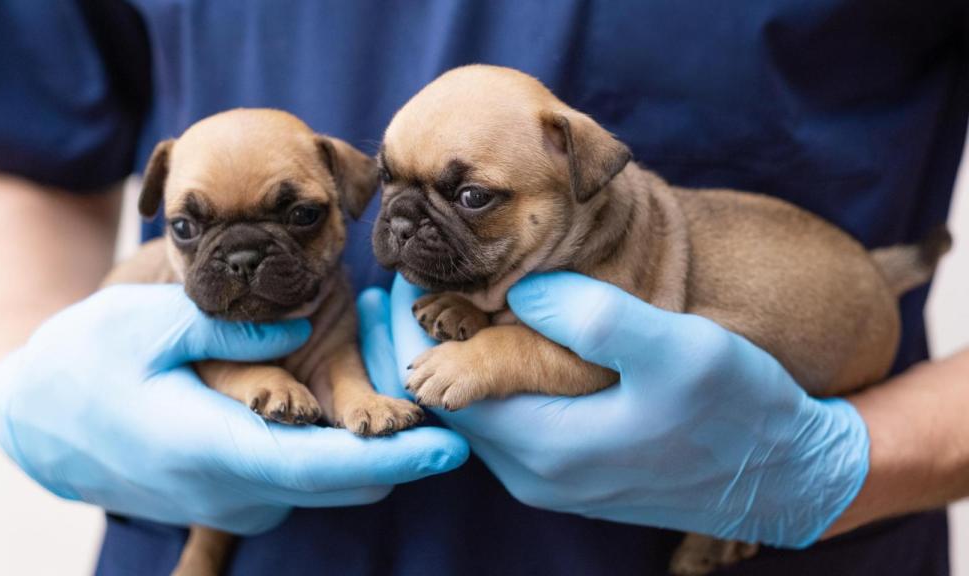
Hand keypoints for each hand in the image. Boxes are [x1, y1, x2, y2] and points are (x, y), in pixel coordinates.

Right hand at [0, 284, 467, 533]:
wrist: (40, 421)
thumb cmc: (88, 360)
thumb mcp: (150, 322)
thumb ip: (233, 328)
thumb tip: (302, 327)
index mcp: (211, 447)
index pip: (321, 465)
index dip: (393, 459)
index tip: (450, 446)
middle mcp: (230, 491)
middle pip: (341, 484)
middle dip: (397, 452)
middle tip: (436, 401)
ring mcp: (233, 503)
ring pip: (327, 485)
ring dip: (367, 452)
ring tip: (395, 401)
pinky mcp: (235, 499)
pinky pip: (302, 482)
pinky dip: (332, 455)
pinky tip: (334, 409)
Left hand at [362, 273, 868, 546]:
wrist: (786, 475)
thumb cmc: (739, 410)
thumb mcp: (677, 350)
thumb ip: (594, 318)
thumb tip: (521, 290)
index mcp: (545, 447)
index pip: (440, 388)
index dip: (411, 330)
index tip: (398, 274)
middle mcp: (535, 474)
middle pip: (447, 406)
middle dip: (417, 344)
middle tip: (398, 279)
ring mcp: (553, 477)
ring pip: (476, 413)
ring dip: (450, 360)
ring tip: (433, 300)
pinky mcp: (572, 468)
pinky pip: (506, 420)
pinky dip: (483, 379)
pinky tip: (490, 338)